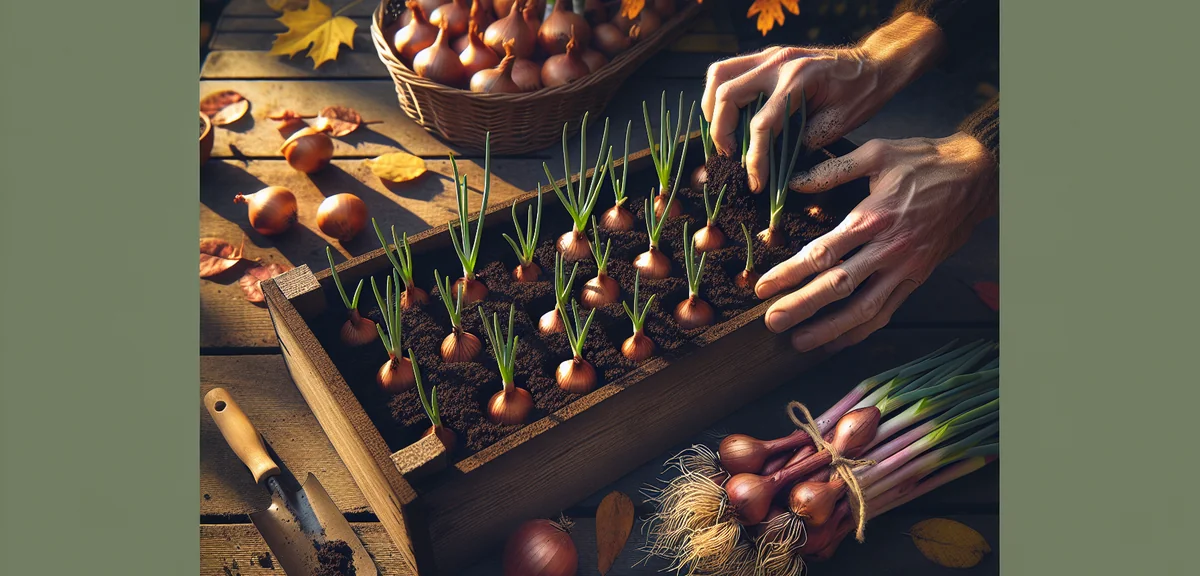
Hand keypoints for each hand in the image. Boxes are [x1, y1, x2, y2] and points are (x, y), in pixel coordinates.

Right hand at [701, 12, 944, 192]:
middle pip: (727, 95)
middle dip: (721, 132)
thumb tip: (775, 163)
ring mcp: (770, 55)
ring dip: (712, 108)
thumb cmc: (861, 93)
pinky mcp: (767, 56)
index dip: (754, 160)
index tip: (756, 182)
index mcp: (799, 81)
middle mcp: (779, 63)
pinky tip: (729, 115)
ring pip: (719, 75)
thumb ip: (802, 142)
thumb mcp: (836, 125)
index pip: (762, 124)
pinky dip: (721, 94)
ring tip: (722, 134)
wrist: (874, 63)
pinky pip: (729, 69)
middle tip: (731, 157)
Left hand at [755, 132, 998, 353]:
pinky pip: (886, 311)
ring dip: (829, 329)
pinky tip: (837, 341)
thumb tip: (793, 181)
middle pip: (838, 286)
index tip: (763, 287)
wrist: (976, 176)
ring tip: (799, 343)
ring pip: (863, 308)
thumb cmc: (923, 161)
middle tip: (772, 323)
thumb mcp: (877, 152)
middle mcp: (888, 249)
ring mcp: (904, 268)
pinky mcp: (916, 278)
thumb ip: (832, 169)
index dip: (790, 273)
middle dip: (802, 307)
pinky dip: (861, 330)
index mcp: (872, 218)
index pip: (823, 253)